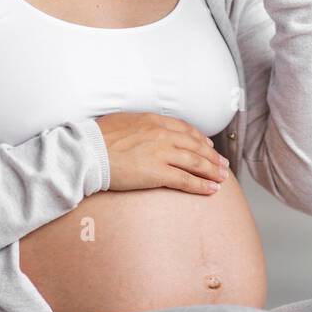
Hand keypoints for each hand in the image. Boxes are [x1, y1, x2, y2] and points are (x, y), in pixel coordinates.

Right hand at [94, 112, 229, 194]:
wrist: (88, 152)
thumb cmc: (98, 138)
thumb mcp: (122, 121)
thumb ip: (138, 125)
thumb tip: (141, 130)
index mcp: (153, 121)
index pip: (185, 129)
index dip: (200, 138)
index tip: (208, 146)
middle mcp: (162, 135)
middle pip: (195, 145)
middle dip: (212, 156)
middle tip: (223, 164)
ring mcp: (162, 153)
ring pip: (196, 162)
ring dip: (212, 171)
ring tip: (222, 178)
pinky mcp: (158, 173)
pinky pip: (186, 180)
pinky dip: (202, 185)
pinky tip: (212, 190)